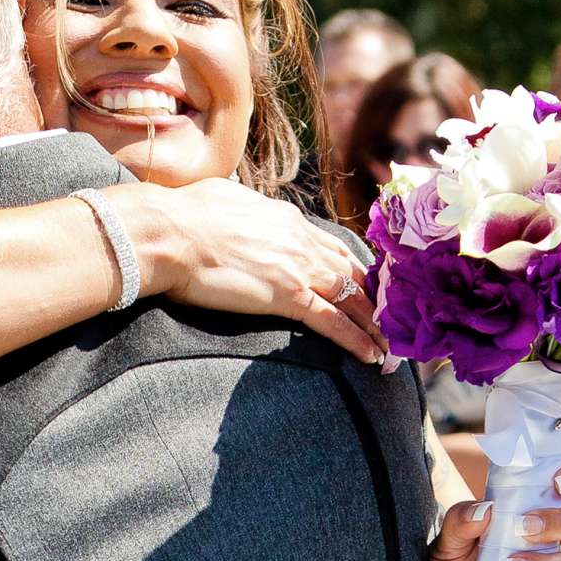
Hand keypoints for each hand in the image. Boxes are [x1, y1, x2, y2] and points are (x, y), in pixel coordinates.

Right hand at [128, 179, 384, 364]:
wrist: (168, 231)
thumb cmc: (180, 217)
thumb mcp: (221, 202)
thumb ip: (238, 212)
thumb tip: (230, 210)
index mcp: (285, 219)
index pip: (331, 246)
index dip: (353, 269)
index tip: (367, 287)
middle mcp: (300, 240)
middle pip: (352, 271)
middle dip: (375, 298)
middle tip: (392, 319)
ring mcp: (297, 267)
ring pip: (352, 298)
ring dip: (376, 324)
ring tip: (392, 347)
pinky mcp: (287, 294)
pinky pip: (333, 322)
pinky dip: (357, 341)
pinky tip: (373, 357)